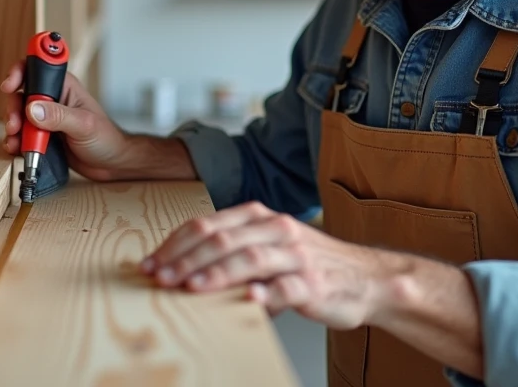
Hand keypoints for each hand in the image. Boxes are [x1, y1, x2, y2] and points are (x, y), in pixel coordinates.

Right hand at [0, 63, 133, 181]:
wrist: (110, 164)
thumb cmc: (105, 138)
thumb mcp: (84, 125)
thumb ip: (59, 116)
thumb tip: (33, 109)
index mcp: (64, 86)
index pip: (37, 69)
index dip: (19, 72)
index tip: (10, 85)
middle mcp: (52, 99)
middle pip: (20, 94)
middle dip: (13, 109)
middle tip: (15, 124)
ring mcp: (45, 118)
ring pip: (18, 116)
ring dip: (12, 127)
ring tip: (15, 141)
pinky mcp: (41, 135)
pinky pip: (21, 135)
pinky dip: (14, 141)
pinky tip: (16, 149)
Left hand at [142, 201, 386, 328]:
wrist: (366, 279)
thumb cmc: (310, 265)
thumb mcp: (268, 250)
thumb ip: (232, 253)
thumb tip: (183, 271)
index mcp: (260, 218)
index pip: (208, 224)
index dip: (176, 243)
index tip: (151, 262)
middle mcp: (277, 230)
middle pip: (223, 238)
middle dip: (186, 258)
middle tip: (161, 277)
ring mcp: (297, 255)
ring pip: (250, 257)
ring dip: (217, 272)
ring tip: (191, 286)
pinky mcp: (314, 283)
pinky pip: (287, 287)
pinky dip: (266, 293)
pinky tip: (248, 300)